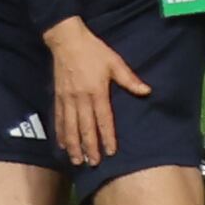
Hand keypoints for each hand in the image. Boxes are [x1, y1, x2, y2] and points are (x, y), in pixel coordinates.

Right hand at [47, 19, 149, 167]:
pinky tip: (61, 145)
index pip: (103, 119)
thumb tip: (147, 91)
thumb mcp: (115, 62)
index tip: (110, 152)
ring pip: (70, 127)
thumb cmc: (94, 51)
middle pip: (85, 128)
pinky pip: (59, 119)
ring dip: (73, 145)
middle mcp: (81, 99)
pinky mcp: (58, 97)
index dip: (107, 136)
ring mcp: (67, 99)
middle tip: (93, 163)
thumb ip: (129, 79)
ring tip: (76, 160)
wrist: (67, 41)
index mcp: (97, 91)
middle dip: (89, 147)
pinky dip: (60, 133)